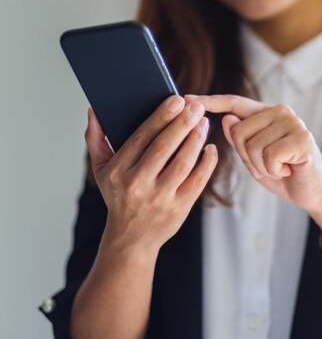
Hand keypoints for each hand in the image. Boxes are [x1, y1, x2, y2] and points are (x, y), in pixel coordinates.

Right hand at [84, 95, 218, 254]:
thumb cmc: (118, 196)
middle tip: (197, 106)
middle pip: (164, 148)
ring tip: (204, 122)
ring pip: (183, 163)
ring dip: (196, 140)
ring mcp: (160, 198)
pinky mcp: (179, 208)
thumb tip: (94, 109)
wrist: (130, 238)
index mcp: (118, 171)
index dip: (161, 117)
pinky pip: (198, 181)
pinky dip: (207, 163)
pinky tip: (210, 148)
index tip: (177, 99)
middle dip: (182, 124)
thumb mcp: (101, 169)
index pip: (141, 138)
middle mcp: (137, 185)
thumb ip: (97, 138)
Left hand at [185, 94, 321, 217]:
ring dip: (263, 166)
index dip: (211, 102)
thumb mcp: (254, 158)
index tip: (187, 100)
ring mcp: (293, 123)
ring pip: (252, 145)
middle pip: (239, 131)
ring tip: (280, 167)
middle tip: (269, 165)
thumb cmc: (283, 173)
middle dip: (248, 157)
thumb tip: (227, 119)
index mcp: (266, 113)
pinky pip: (270, 155)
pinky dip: (275, 170)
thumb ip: (239, 140)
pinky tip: (288, 170)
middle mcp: (281, 111)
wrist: (314, 192)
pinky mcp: (303, 138)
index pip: (235, 102)